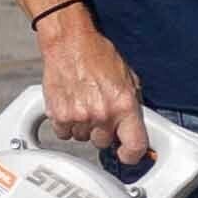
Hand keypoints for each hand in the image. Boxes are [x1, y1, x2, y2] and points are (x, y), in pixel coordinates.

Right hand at [33, 11, 148, 157]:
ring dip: (84, 127)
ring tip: (84, 104)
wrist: (70, 43)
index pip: (134, 146)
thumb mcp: (129, 79)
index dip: (132, 154)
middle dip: (103, 131)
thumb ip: (133, 105)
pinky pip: (64, 133)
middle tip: (100, 113)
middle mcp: (102, 113)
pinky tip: (71, 106)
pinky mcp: (59, 114)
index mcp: (124, 105)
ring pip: (82, 138)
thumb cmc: (98, 56)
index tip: (128, 154)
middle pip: (104, 143)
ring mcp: (79, 116)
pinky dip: (66, 124)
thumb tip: (139, 126)